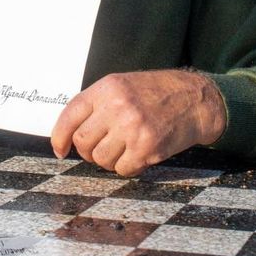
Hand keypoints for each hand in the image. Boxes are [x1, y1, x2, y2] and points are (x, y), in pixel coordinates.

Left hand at [50, 69, 226, 176]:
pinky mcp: (147, 147)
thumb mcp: (124, 86)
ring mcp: (132, 128)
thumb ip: (97, 105)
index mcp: (108, 88)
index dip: (59, 136)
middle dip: (88, 151)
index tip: (60, 150)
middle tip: (102, 149)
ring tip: (124, 149)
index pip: (70, 115)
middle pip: (83, 141)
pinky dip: (128, 167)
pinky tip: (139, 156)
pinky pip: (122, 169)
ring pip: (100, 159)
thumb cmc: (158, 94)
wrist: (196, 100)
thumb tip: (70, 135)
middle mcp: (118, 106)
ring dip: (109, 160)